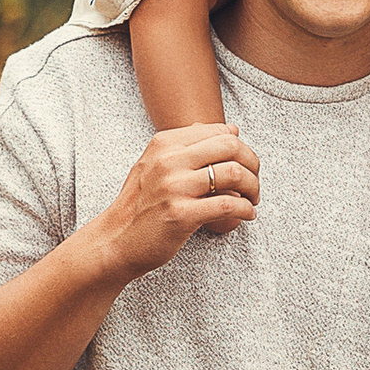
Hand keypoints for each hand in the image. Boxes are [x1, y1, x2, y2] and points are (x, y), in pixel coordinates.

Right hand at [95, 125, 259, 281]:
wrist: (115, 240)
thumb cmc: (140, 204)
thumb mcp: (153, 163)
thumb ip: (187, 145)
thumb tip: (231, 129)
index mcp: (164, 144)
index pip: (219, 131)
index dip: (241, 147)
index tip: (245, 165)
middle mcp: (169, 161)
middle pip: (231, 147)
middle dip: (252, 164)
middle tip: (254, 182)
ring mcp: (174, 187)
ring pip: (234, 174)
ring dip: (253, 188)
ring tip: (252, 200)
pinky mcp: (181, 215)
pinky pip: (228, 205)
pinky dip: (246, 210)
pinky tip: (247, 215)